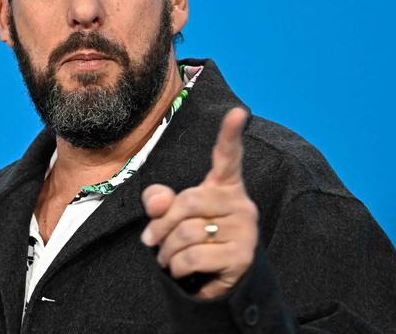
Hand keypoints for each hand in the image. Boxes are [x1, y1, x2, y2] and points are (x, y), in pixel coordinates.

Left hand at [140, 107, 257, 298]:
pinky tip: (181, 272)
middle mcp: (241, 203)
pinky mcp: (242, 257)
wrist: (217, 283)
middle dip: (161, 225)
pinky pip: (193, 258)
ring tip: (167, 258)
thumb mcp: (171, 216)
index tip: (237, 112)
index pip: (228, 156)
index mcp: (225, 185)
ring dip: (166, 251)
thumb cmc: (193, 239)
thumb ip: (159, 201)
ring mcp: (245, 230)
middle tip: (150, 240)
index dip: (230, 134)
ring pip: (187, 233)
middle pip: (188, 202)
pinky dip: (175, 268)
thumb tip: (157, 202)